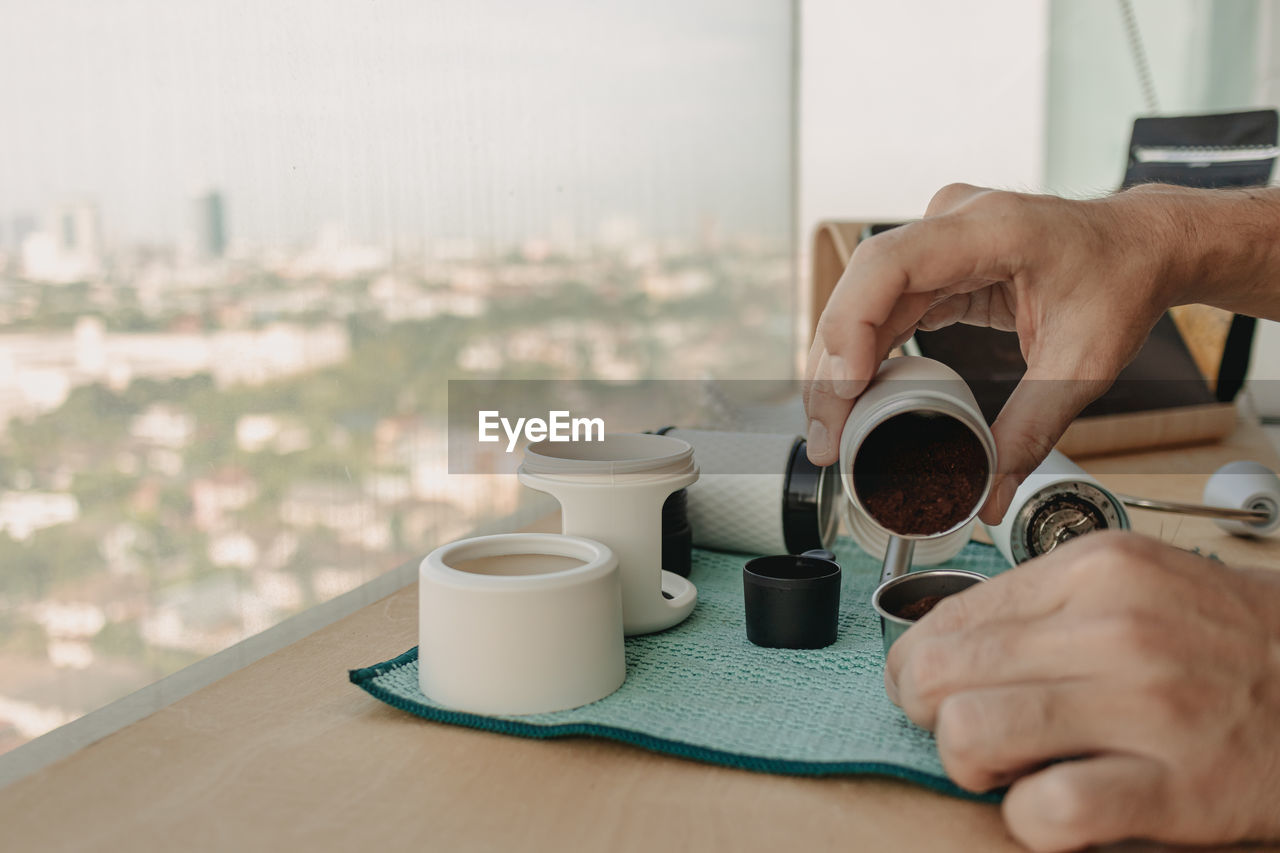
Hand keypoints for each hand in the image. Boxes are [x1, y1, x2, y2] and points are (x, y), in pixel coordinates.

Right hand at [804, 184, 1183, 522]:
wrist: (1142, 245)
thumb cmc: (1120, 281)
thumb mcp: (1084, 364)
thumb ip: (1031, 432)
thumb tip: (988, 495)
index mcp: (991, 229)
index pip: (891, 265)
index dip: (853, 324)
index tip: (845, 387)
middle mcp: (952, 223)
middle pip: (862, 289)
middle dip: (833, 367)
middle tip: (827, 437)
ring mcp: (937, 239)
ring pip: (862, 301)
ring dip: (839, 366)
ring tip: (831, 430)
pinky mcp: (934, 263)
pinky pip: (882, 307)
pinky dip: (864, 354)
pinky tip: (854, 399)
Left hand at [885, 531, 1279, 850]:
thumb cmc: (1223, 641)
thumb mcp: (1134, 585)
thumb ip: (1040, 607)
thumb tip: (938, 647)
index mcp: (1096, 570)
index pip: (946, 618)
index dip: (917, 666)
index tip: (929, 689)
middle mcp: (1117, 627)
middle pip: (940, 674)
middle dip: (929, 714)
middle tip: (962, 732)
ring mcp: (1148, 705)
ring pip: (971, 734)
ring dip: (968, 764)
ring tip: (1007, 768)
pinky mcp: (1179, 787)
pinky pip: (1048, 811)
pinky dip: (1031, 820)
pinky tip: (1055, 806)